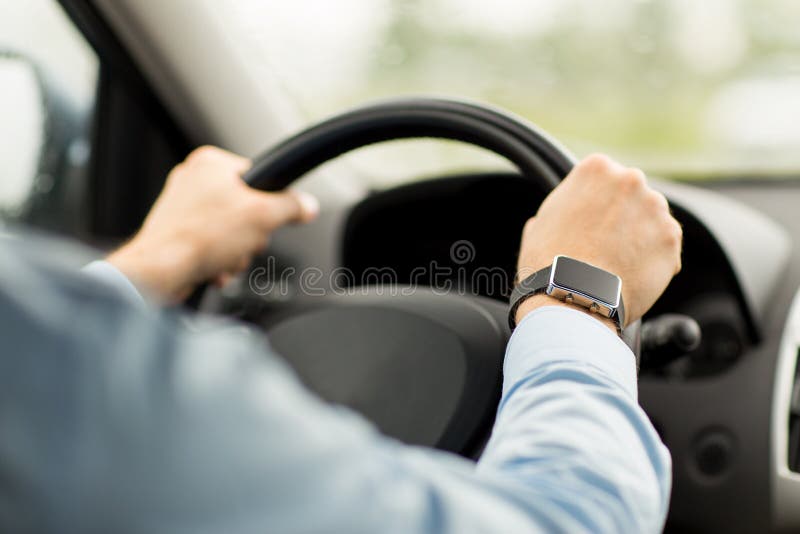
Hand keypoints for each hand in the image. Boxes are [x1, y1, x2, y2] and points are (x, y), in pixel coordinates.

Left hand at [107, 146, 318, 301]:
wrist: (160, 272)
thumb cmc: (199, 238)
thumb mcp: (263, 216)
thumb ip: (291, 207)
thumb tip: (307, 206)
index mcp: (210, 163)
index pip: (260, 179)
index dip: (270, 204)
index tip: (269, 219)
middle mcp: (192, 180)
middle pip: (247, 209)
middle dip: (250, 236)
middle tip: (242, 242)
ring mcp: (182, 208)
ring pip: (231, 232)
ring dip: (236, 253)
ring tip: (224, 258)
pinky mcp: (176, 234)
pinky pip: (212, 247)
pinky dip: (218, 262)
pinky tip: (214, 269)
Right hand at [515, 154, 681, 329]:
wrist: (573, 295)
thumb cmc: (549, 260)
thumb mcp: (540, 223)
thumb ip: (561, 209)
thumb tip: (558, 217)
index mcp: (597, 168)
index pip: (603, 178)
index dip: (595, 202)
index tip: (589, 220)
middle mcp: (631, 180)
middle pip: (631, 194)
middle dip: (621, 215)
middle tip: (603, 243)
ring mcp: (656, 208)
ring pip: (651, 219)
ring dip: (640, 235)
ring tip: (616, 262)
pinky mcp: (671, 238)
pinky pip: (665, 246)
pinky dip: (654, 259)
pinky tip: (630, 274)